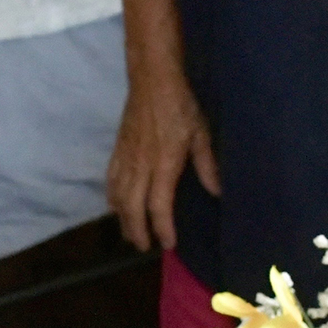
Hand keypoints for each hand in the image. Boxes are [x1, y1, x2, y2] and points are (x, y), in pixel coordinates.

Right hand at [106, 58, 217, 253]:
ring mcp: (125, 158)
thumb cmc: (181, 105)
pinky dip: (112, 199)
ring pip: (118, 197)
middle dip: (137, 231)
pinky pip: (109, 181)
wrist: (152, 80)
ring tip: (130, 233)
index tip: (168, 243)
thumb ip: (207, 165)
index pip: (159, 205)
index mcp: (164, 163)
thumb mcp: (201, 133)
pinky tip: (116, 207)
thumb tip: (217, 192)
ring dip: (123, 219)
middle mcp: (141, 165)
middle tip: (144, 247)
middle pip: (133, 207)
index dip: (163, 227)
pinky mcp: (117, 150)